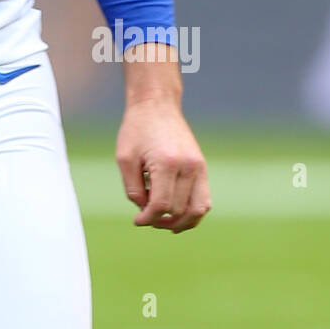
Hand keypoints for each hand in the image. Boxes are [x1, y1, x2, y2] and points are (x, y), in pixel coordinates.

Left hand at [116, 98, 210, 233]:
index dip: (148, 218)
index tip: (137, 221)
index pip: (162, 205)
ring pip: (198, 210)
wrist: (156, 105)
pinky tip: (177, 216)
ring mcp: (199, 167)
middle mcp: (188, 166)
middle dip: (160, 219)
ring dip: (181, 222)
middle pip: (178, 209)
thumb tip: (145, 212)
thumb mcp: (125, 158)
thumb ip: (133, 189)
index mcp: (167, 163)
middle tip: (144, 215)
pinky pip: (204, 200)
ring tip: (164, 223)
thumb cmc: (136, 130)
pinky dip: (193, 212)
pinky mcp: (202, 167)